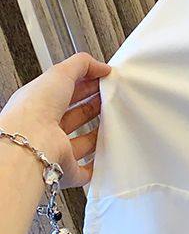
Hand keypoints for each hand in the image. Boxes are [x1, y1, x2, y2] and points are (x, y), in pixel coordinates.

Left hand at [0, 53, 109, 187]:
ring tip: (114, 121)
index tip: (104, 80)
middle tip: (111, 98)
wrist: (30, 144)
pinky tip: (107, 153)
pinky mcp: (65, 169)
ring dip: (97, 133)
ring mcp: (55, 149)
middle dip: (93, 106)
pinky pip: (84, 169)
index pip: (66, 91)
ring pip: (81, 142)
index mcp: (39, 103)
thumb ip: (82, 64)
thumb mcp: (60, 73)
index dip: (86, 84)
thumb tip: (101, 67)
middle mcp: (45, 128)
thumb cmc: (35, 109)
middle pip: (75, 116)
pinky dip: (97, 163)